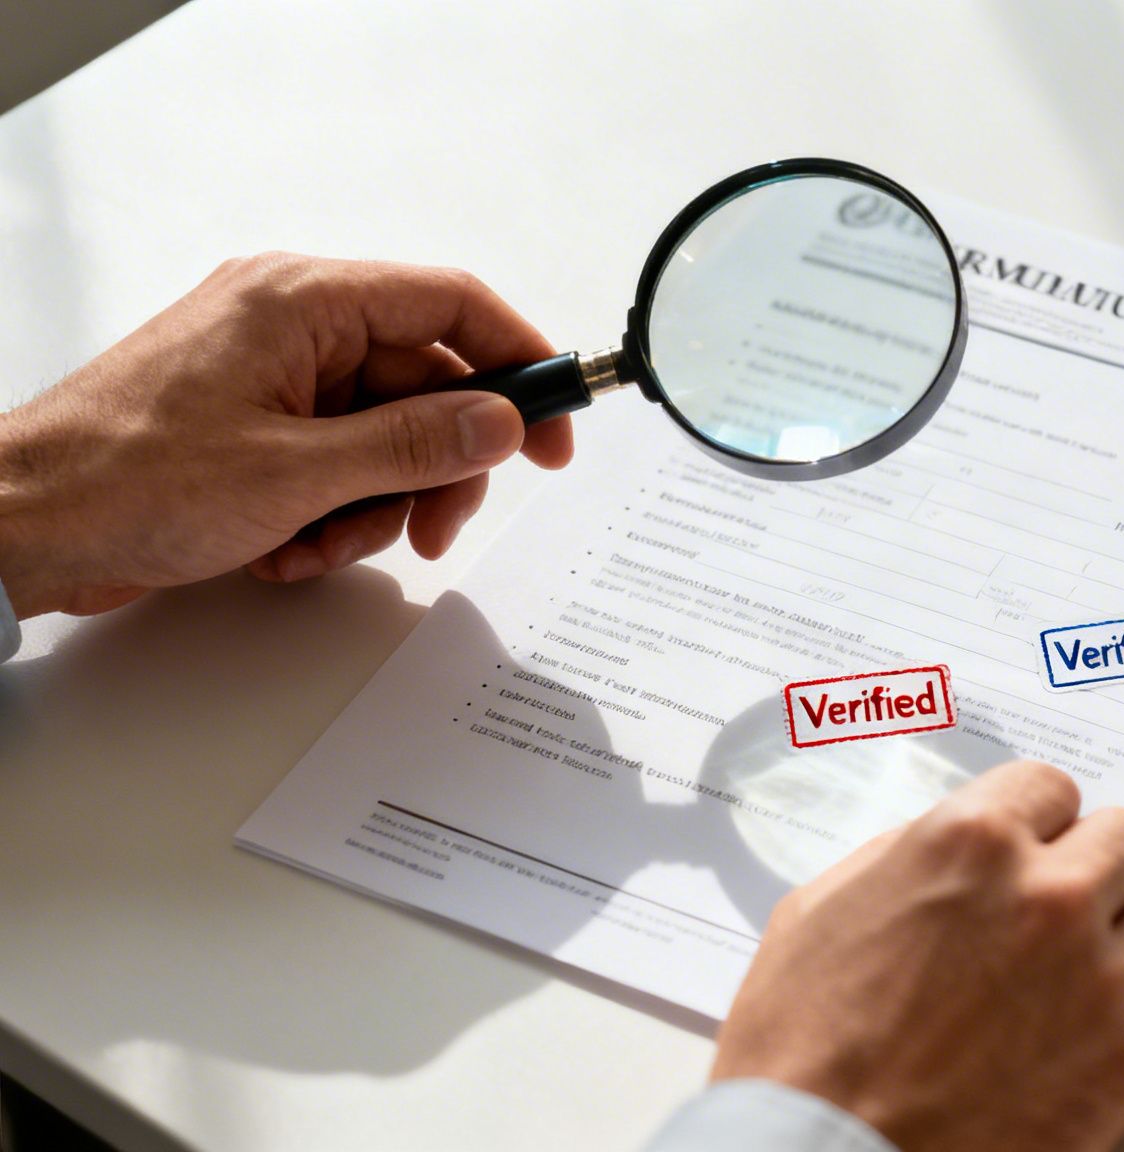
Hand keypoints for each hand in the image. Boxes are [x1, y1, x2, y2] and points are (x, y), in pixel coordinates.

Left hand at [0, 253, 571, 617]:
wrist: (20, 525)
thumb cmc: (126, 480)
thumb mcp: (297, 472)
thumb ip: (415, 444)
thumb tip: (502, 422)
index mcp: (305, 298)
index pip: (452, 303)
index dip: (521, 363)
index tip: (556, 431)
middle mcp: (294, 323)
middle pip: (425, 384)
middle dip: (434, 469)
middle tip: (436, 529)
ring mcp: (272, 376)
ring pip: (385, 438)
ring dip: (374, 507)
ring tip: (320, 548)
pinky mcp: (255, 426)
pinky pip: (338, 463)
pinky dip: (330, 515)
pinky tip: (285, 549)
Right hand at [713, 760, 1123, 1151]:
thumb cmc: (801, 1050)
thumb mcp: (819, 911)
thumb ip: (905, 858)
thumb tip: (958, 850)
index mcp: (971, 843)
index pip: (1052, 787)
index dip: (1035, 823)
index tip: (1029, 852)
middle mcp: (1049, 898)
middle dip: (1099, 868)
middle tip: (1067, 909)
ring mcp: (1100, 980)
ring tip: (1099, 966)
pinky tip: (1107, 1029)